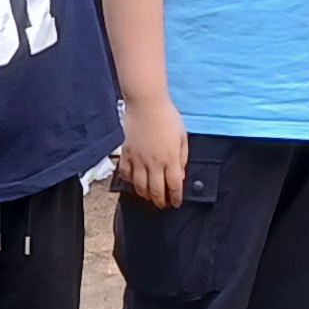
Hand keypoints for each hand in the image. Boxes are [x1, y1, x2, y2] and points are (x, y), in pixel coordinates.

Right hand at [118, 91, 188, 207]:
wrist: (146, 104)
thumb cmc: (167, 117)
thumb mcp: (182, 136)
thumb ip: (182, 157)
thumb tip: (180, 173)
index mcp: (170, 159)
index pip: (174, 186)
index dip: (175, 198)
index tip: (176, 203)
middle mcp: (154, 163)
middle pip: (156, 191)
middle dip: (160, 201)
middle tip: (162, 204)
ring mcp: (138, 159)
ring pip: (140, 186)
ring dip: (145, 195)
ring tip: (149, 197)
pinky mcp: (126, 153)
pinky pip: (126, 173)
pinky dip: (129, 181)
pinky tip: (134, 182)